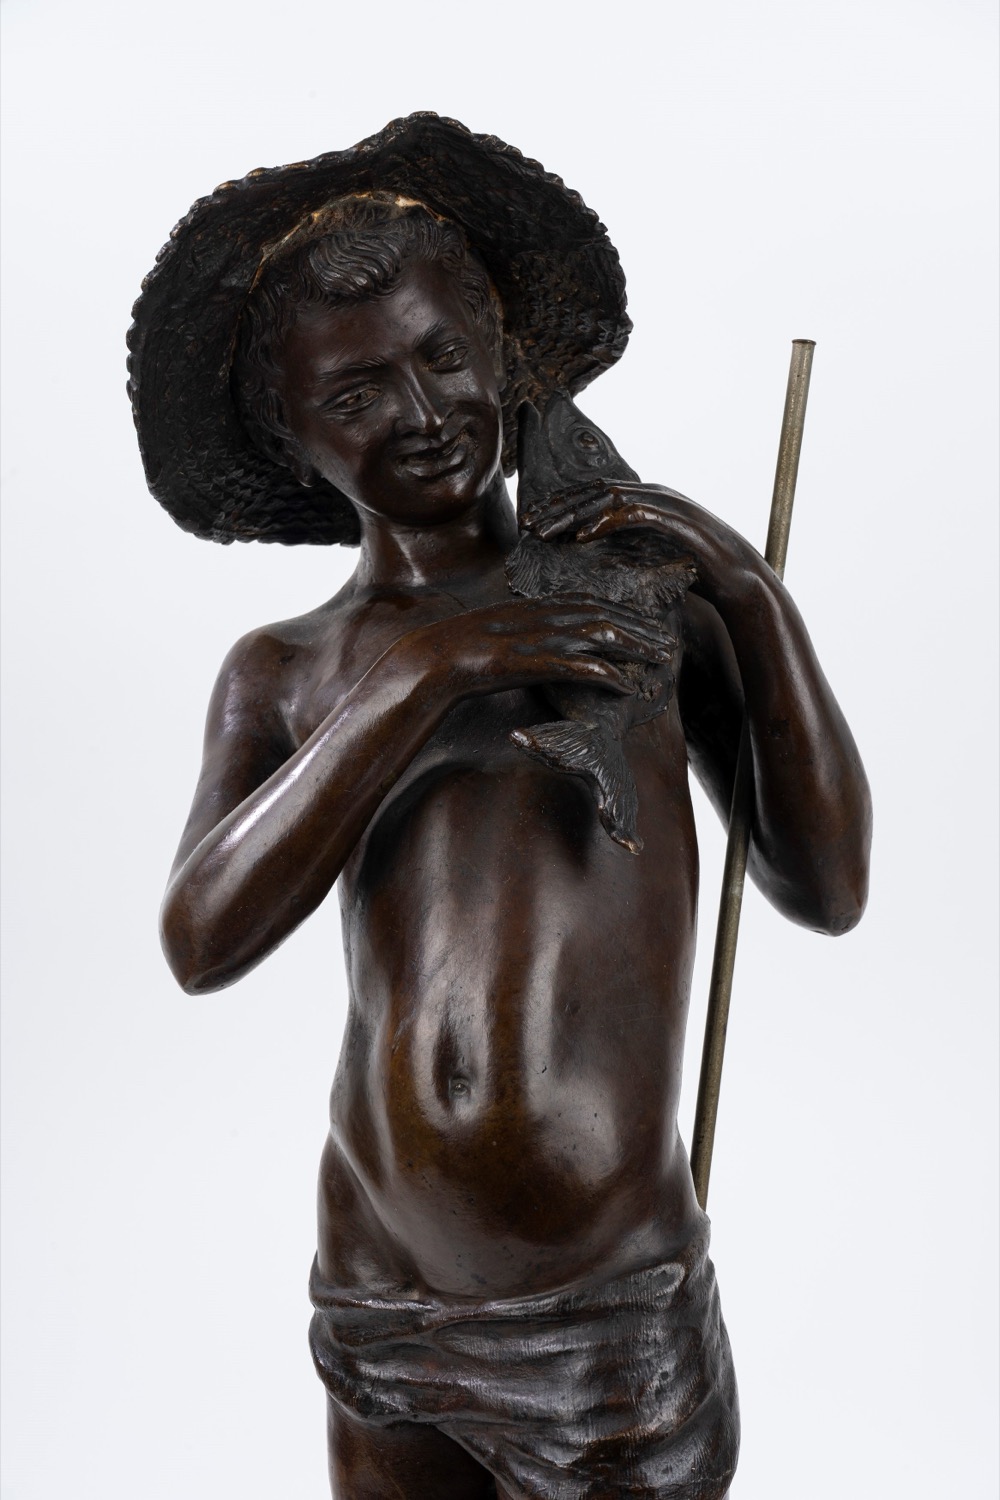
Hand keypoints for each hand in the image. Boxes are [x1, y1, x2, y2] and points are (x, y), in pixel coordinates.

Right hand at [402, 595, 677, 702]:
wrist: (433, 660)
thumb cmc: (461, 650)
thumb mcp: (501, 631)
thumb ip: (526, 629)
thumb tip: (542, 640)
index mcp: (536, 605)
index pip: (591, 601)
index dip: (624, 610)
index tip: (648, 620)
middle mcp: (543, 615)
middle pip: (604, 614)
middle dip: (641, 625)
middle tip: (669, 639)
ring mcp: (539, 637)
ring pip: (601, 635)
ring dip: (635, 645)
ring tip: (662, 658)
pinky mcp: (533, 662)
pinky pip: (579, 667)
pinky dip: (607, 675)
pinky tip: (628, 685)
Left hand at [527, 481, 753, 600]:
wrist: (739, 581)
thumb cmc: (696, 572)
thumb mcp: (651, 557)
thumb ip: (625, 548)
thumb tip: (591, 555)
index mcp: (647, 499)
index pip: (595, 496)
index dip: (561, 507)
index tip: (532, 524)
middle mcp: (654, 493)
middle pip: (594, 492)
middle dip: (558, 508)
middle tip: (527, 526)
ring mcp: (666, 502)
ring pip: (608, 499)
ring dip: (573, 515)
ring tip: (545, 533)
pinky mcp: (675, 518)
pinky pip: (633, 514)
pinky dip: (605, 523)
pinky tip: (581, 538)